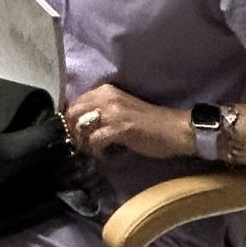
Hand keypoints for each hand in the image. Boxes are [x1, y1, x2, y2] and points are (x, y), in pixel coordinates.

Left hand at [66, 82, 181, 158]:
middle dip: (72, 131)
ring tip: (93, 151)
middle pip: (72, 113)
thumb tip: (79, 124)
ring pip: (81, 127)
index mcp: (106, 90)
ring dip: (83, 143)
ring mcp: (113, 112)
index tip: (75, 134)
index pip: (75, 102)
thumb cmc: (149, 122)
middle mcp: (106, 97)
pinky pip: (95, 141)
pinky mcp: (119, 128)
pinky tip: (106, 155)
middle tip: (82, 145)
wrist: (174, 130)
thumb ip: (101, 112)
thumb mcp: (120, 109)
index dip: (71, 120)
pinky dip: (97, 151)